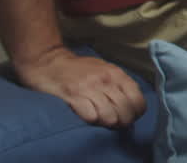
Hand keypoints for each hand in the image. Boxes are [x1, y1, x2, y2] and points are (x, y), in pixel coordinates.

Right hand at [15, 46, 146, 127]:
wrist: (49, 62)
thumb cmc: (79, 69)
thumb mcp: (105, 70)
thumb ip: (118, 85)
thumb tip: (131, 106)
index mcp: (117, 74)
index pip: (137, 99)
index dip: (136, 113)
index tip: (130, 117)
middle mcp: (106, 80)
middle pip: (125, 111)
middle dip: (122, 122)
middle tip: (115, 123)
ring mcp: (90, 88)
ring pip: (110, 116)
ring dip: (106, 123)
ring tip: (101, 120)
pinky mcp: (73, 95)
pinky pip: (90, 117)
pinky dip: (91, 121)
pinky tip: (88, 116)